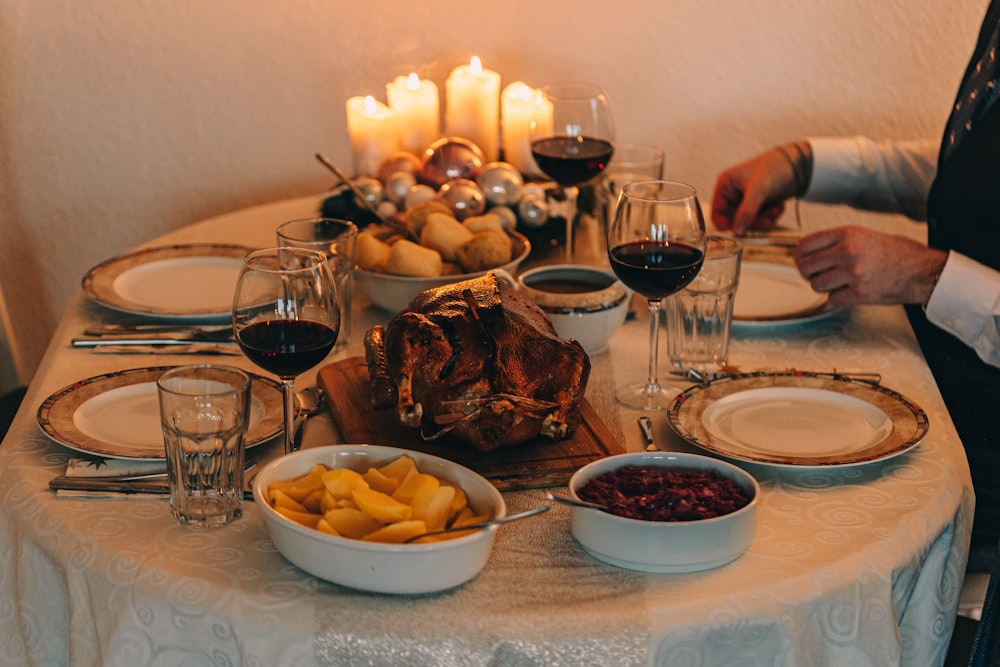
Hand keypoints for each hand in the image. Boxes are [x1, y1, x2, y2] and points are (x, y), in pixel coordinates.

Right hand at [710, 144, 802, 233]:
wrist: (798, 164)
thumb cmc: (774, 168)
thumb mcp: (758, 190)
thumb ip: (746, 212)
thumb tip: (737, 231)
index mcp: (725, 186)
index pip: (717, 214)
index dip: (728, 225)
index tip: (741, 231)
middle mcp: (733, 194)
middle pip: (734, 221)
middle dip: (752, 222)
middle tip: (766, 221)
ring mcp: (745, 200)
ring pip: (748, 222)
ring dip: (763, 220)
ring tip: (775, 210)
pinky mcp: (757, 204)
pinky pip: (759, 220)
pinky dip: (770, 217)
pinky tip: (778, 207)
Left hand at [794, 226, 947, 306]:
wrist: (923, 271)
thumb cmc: (897, 253)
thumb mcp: (865, 236)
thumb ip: (838, 242)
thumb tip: (810, 251)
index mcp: (847, 234)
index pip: (805, 245)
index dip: (800, 256)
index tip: (805, 262)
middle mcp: (847, 251)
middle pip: (805, 266)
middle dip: (809, 273)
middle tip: (818, 276)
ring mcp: (853, 273)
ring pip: (816, 285)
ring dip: (824, 287)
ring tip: (838, 284)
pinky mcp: (859, 293)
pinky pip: (832, 299)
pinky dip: (838, 299)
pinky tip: (849, 293)